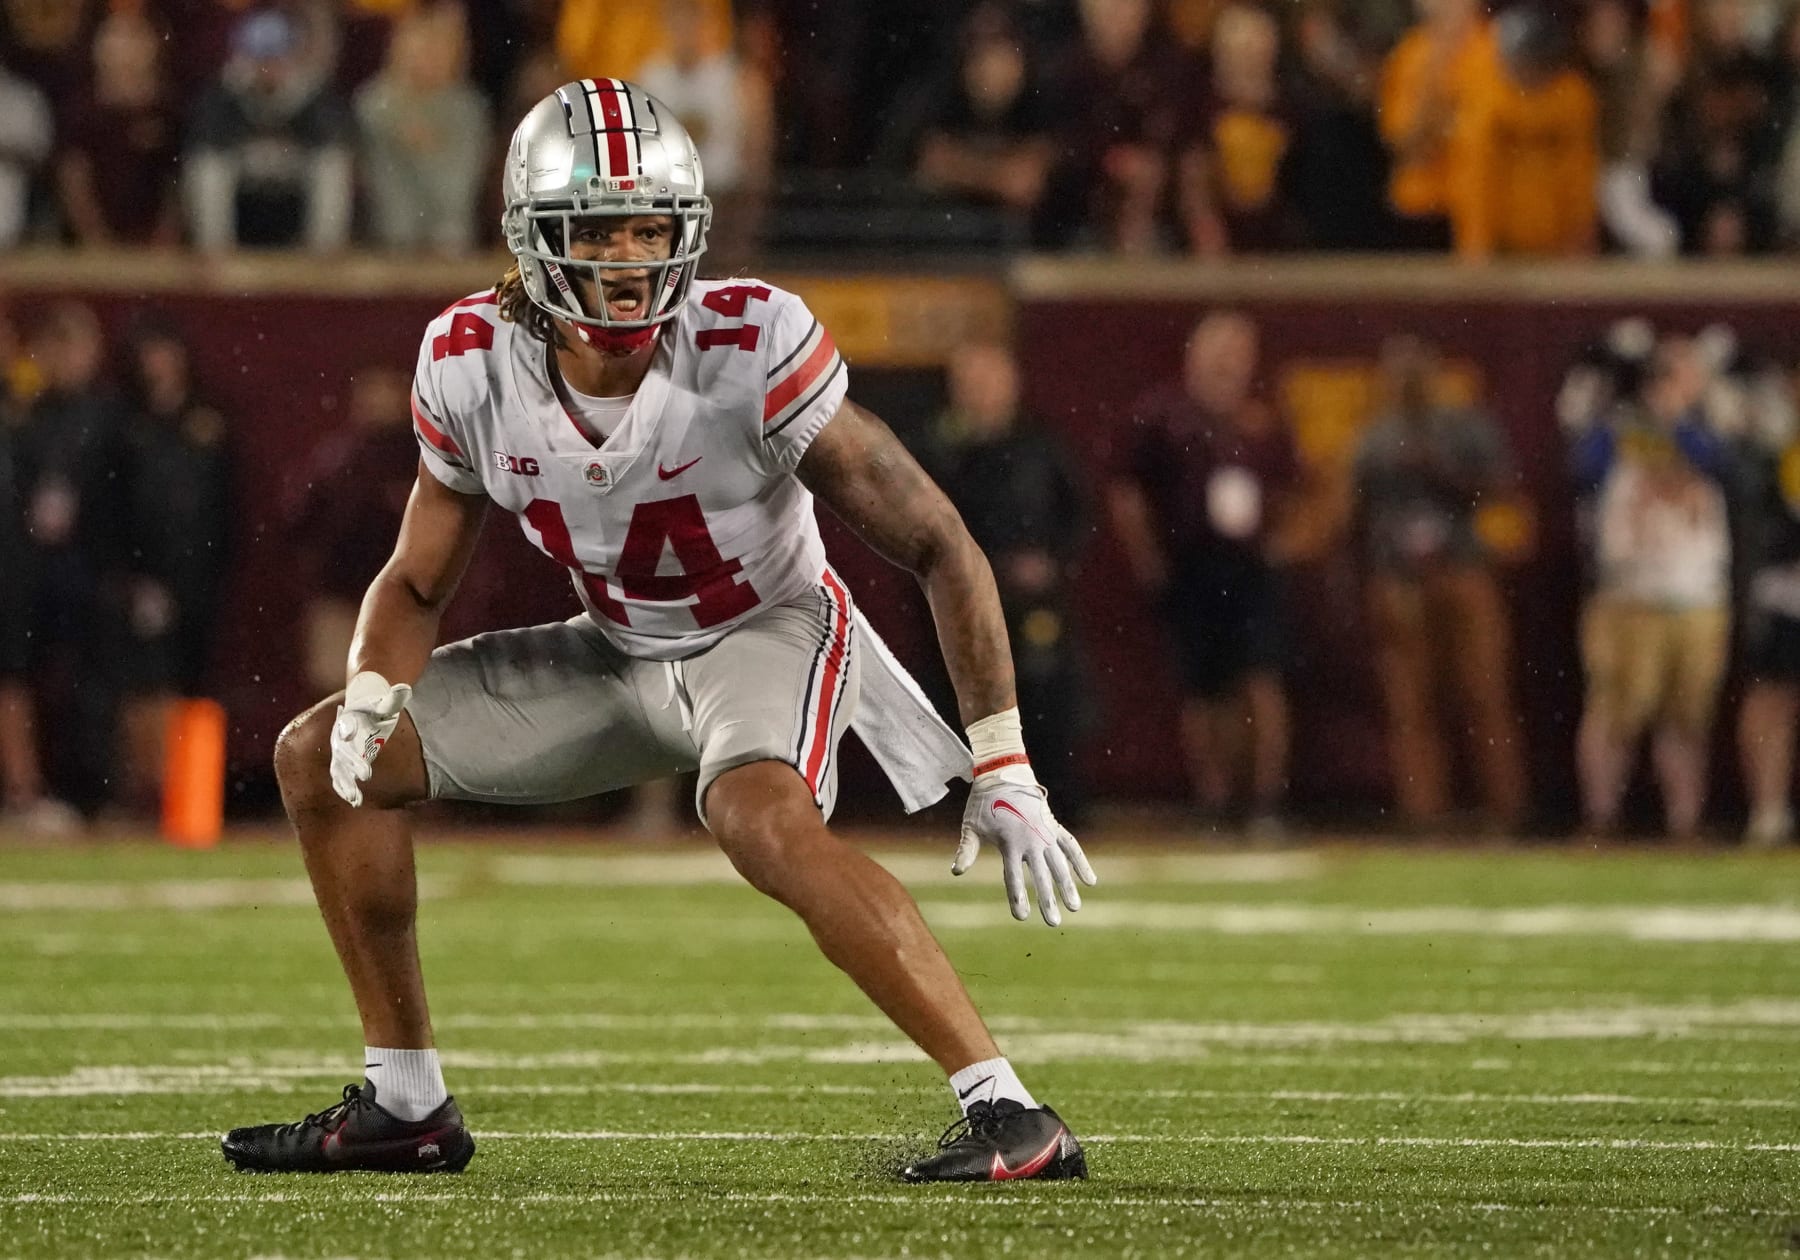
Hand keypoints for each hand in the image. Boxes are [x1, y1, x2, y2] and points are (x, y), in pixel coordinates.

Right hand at [329, 671, 411, 807]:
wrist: (359, 712)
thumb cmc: (374, 709)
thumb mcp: (384, 704)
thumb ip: (393, 699)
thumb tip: (405, 688)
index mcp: (349, 720)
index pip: (347, 725)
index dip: (348, 729)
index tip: (350, 733)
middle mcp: (340, 738)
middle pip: (344, 752)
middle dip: (354, 764)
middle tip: (367, 774)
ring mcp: (340, 753)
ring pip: (339, 770)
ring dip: (346, 783)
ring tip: (356, 798)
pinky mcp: (342, 764)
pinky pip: (341, 778)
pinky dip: (346, 789)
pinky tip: (356, 802)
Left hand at [954, 777, 1096, 925]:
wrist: (1003, 773)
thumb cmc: (984, 802)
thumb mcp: (971, 825)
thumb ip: (967, 850)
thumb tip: (957, 872)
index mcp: (1009, 842)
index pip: (1014, 877)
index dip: (1017, 897)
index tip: (1021, 917)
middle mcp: (1031, 840)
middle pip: (1041, 876)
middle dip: (1048, 900)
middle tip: (1053, 923)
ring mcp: (1045, 833)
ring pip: (1060, 864)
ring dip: (1068, 886)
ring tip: (1074, 907)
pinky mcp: (1053, 826)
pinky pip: (1071, 846)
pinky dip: (1081, 862)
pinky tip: (1090, 880)